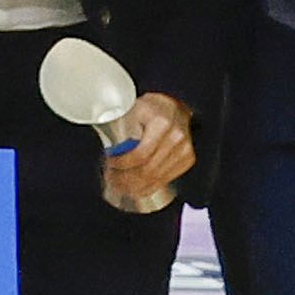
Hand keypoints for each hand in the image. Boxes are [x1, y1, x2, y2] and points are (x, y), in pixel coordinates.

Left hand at [105, 90, 197, 210]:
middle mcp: (176, 138)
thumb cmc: (149, 107)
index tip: (110, 163)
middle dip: (126, 178)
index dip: (123, 163)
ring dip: (135, 185)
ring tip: (119, 186)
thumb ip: (120, 125)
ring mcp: (184, 150)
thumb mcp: (131, 109)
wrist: (173, 105)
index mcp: (161, 124)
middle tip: (111, 179)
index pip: (140, 154)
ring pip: (156, 177)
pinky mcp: (187, 159)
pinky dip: (149, 186)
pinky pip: (166, 178)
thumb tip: (107, 145)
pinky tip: (136, 189)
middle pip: (148, 169)